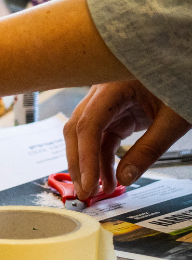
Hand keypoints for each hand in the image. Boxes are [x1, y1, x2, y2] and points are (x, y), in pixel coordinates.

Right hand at [65, 80, 191, 200]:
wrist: (189, 68)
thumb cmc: (184, 83)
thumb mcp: (173, 120)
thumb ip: (149, 150)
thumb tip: (124, 178)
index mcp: (113, 85)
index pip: (88, 125)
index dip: (85, 158)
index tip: (89, 184)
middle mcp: (102, 92)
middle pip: (78, 130)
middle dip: (79, 164)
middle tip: (85, 192)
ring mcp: (106, 103)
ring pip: (85, 137)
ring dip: (89, 164)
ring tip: (98, 190)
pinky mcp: (114, 113)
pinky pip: (101, 138)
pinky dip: (102, 159)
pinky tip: (108, 178)